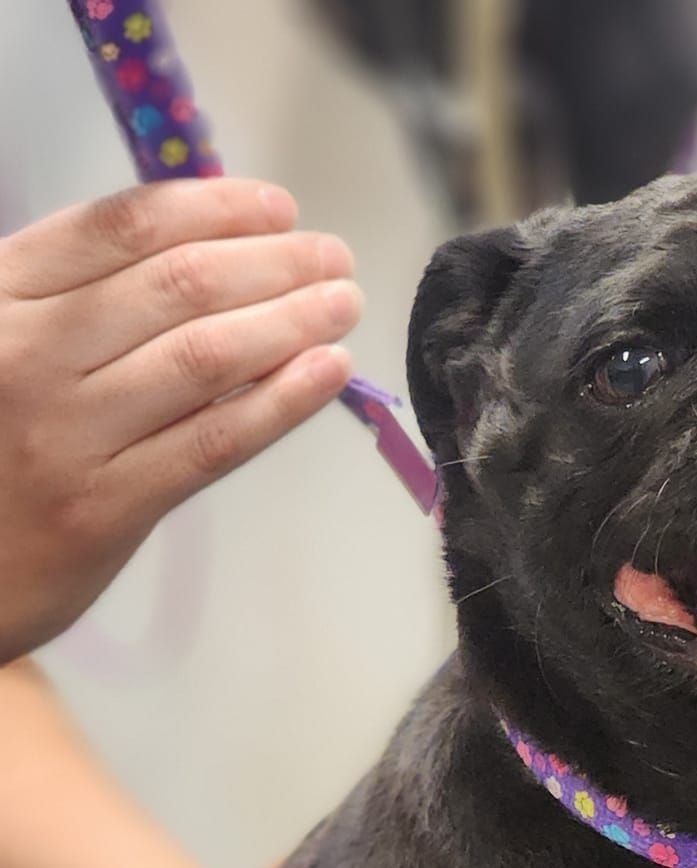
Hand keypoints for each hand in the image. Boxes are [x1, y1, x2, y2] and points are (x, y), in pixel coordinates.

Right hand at [0, 180, 361, 664]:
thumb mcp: (2, 341)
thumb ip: (76, 296)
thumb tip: (208, 252)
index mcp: (1, 293)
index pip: (123, 227)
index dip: (214, 209)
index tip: (277, 209)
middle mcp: (30, 352)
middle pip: (177, 286)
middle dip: (271, 263)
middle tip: (333, 256)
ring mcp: (69, 433)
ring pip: (204, 358)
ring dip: (290, 321)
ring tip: (342, 303)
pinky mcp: (106, 507)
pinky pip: (213, 442)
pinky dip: (281, 401)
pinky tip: (327, 371)